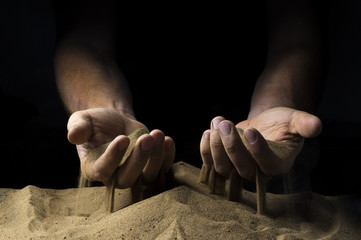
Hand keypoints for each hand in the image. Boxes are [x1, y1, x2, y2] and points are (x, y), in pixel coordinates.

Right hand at [67, 108, 174, 187]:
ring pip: (148, 176)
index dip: (113, 157)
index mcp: (93, 167)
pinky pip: (163, 168)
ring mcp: (135, 173)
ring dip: (156, 157)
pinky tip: (167, 140)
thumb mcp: (82, 119)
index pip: (103, 170)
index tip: (123, 138)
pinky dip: (168, 157)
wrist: (114, 121)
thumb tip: (73, 135)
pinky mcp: (150, 167)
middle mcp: (114, 176)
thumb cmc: (95, 123)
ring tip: (157, 134)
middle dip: (139, 159)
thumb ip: (78, 127)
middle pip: (128, 178)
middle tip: (146, 138)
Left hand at [200, 107, 321, 179]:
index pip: (268, 165)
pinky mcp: (223, 164)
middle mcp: (257, 172)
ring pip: (223, 168)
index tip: (250, 130)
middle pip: (242, 169)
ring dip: (216, 146)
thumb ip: (304, 124)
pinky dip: (205, 149)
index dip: (257, 150)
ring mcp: (237, 170)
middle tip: (225, 124)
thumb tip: (316, 125)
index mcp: (278, 164)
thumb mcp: (295, 120)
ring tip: (218, 123)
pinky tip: (208, 131)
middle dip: (231, 146)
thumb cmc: (281, 123)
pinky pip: (210, 163)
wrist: (264, 124)